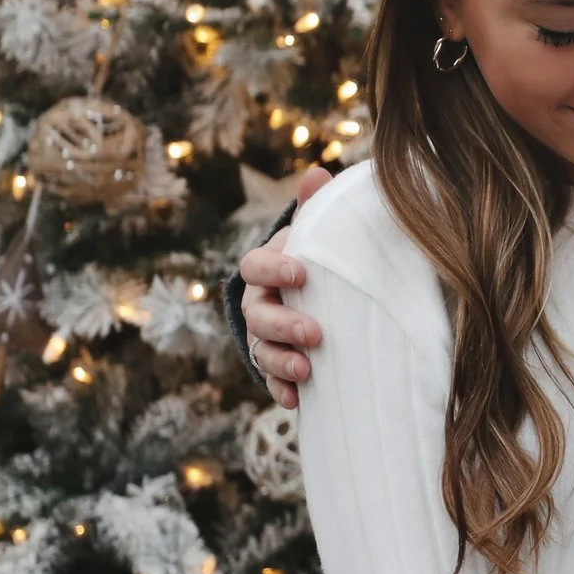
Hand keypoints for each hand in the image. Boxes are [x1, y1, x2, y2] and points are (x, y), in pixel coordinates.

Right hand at [241, 165, 331, 406]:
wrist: (314, 294)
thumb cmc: (317, 260)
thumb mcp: (317, 233)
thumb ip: (315, 208)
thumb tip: (318, 175)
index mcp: (266, 268)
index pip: (255, 265)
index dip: (273, 269)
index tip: (301, 272)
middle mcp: (256, 303)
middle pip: (257, 314)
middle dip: (282, 324)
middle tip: (314, 332)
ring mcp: (263, 336)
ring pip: (260, 349)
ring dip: (280, 360)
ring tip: (307, 370)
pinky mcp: (276, 364)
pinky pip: (271, 379)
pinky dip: (281, 388)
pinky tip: (297, 399)